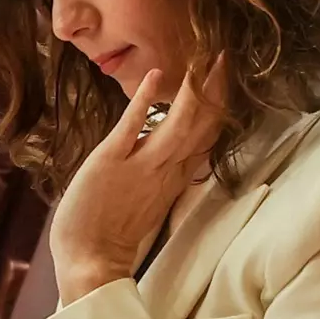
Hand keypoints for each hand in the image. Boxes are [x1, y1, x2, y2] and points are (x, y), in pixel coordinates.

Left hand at [51, 65, 224, 302]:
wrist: (89, 263)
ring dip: (195, 91)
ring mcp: (141, 165)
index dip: (218, 108)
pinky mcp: (111, 161)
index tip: (230, 80)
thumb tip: (177, 153)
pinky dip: (145, 101)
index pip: (205, 137)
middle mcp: (165, 169)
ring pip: (178, 124)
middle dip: (217, 90)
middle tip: (228, 55)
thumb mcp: (149, 202)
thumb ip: (165, 176)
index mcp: (174, 178)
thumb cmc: (112, 235)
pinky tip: (158, 76)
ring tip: (210, 60)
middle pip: (201, 126)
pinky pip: (132, 126)